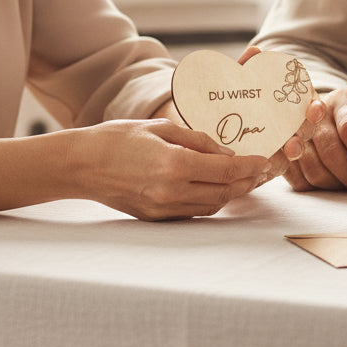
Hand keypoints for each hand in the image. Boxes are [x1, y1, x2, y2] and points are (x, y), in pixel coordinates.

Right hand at [70, 118, 272, 220]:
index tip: (265, 160)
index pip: (227, 169)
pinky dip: (211, 201)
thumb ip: (197, 140)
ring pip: (212, 205)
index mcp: (175, 165)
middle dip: (248, 182)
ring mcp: (164, 208)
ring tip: (245, 180)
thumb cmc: (117, 139)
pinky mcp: (156, 217)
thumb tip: (226, 151)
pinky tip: (218, 188)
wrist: (81, 165)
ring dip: (232, 194)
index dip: (250, 165)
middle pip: (224, 192)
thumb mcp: (160, 128)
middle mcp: (172, 191)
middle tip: (263, 172)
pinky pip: (194, 211)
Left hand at [236, 46, 324, 175]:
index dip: (315, 108)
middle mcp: (289, 125)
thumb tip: (255, 51)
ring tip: (288, 151)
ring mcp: (278, 147)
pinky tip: (266, 168)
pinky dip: (271, 168)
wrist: (200, 122)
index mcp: (287, 103)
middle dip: (305, 133)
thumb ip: (244, 68)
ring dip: (294, 151)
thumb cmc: (224, 99)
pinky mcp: (265, 164)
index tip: (313, 109)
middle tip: (296, 138)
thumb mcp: (233, 81)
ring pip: (294, 152)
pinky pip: (274, 168)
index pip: (309, 104)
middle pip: (305, 130)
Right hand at [280, 87, 346, 192]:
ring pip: (313, 168)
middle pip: (330, 150)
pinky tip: (331, 183)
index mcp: (345, 101)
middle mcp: (316, 112)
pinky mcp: (283, 151)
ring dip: (335, 185)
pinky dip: (315, 188)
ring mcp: (296, 131)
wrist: (335, 119)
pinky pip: (296, 178)